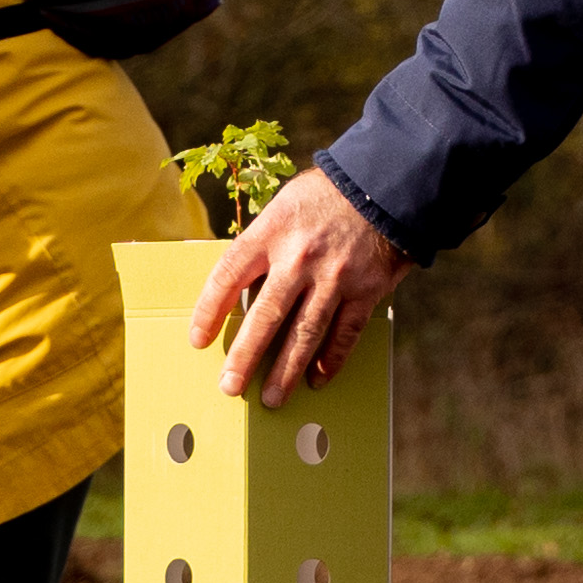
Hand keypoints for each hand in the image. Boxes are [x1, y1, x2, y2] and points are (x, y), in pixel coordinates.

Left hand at [192, 162, 412, 405]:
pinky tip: (317, 379)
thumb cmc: (326, 196)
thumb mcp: (284, 206)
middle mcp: (300, 257)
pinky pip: (345, 333)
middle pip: (266, 316)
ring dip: (286, 370)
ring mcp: (335, 276)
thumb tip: (243, 292)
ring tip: (272, 398)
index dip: (209, 311)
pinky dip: (331, 359)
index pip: (228, 276)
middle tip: (230, 386)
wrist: (385, 185)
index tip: (197, 339)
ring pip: (305, 333)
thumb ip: (264, 245)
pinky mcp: (366, 289)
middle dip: (245, 356)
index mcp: (272, 231)